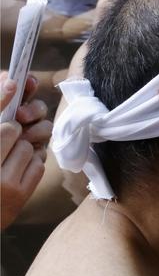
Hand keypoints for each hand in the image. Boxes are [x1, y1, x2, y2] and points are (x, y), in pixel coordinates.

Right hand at [1, 75, 49, 228]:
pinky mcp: (19, 195)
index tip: (13, 80)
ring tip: (9, 157)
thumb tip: (11, 82)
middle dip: (13, 129)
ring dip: (23, 147)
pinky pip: (38, 163)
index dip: (2, 97)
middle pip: (12, 128)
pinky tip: (19, 168)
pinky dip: (32, 162)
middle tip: (8, 135)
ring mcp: (3, 184)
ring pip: (28, 145)